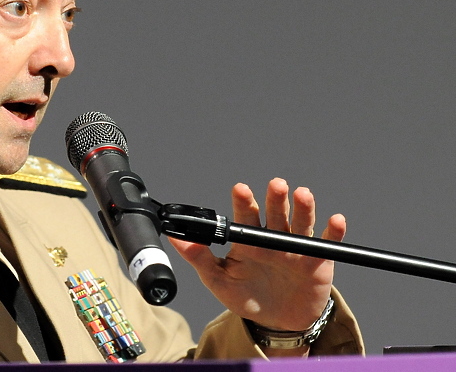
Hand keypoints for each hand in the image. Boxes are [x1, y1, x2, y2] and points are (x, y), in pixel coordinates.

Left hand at [169, 178, 344, 334]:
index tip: (240, 189)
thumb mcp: (218, 280)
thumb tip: (173, 237)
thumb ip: (198, 257)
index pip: (245, 216)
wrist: (277, 323)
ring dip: (303, 208)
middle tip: (275, 185)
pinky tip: (335, 221)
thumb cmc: (247, 296)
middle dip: (275, 198)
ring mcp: (295, 247)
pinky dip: (332, 232)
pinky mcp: (318, 260)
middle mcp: (272, 238)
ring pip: (300, 222)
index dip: (243, 202)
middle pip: (275, 213)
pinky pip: (326, 242)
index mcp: (248, 240)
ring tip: (302, 194)